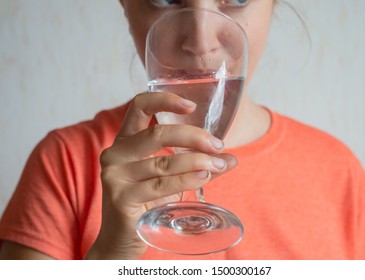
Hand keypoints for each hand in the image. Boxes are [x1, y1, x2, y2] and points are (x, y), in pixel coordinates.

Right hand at [85, 92, 237, 258]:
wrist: (122, 239)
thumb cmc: (147, 203)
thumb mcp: (170, 177)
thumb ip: (197, 165)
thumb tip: (229, 158)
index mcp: (125, 142)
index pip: (139, 107)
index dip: (165, 100)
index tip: (192, 105)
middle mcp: (115, 155)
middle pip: (157, 134)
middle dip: (193, 136)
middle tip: (217, 145)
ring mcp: (115, 177)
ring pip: (163, 162)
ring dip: (197, 161)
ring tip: (217, 163)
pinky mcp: (121, 199)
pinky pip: (161, 185)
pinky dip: (186, 180)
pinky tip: (204, 176)